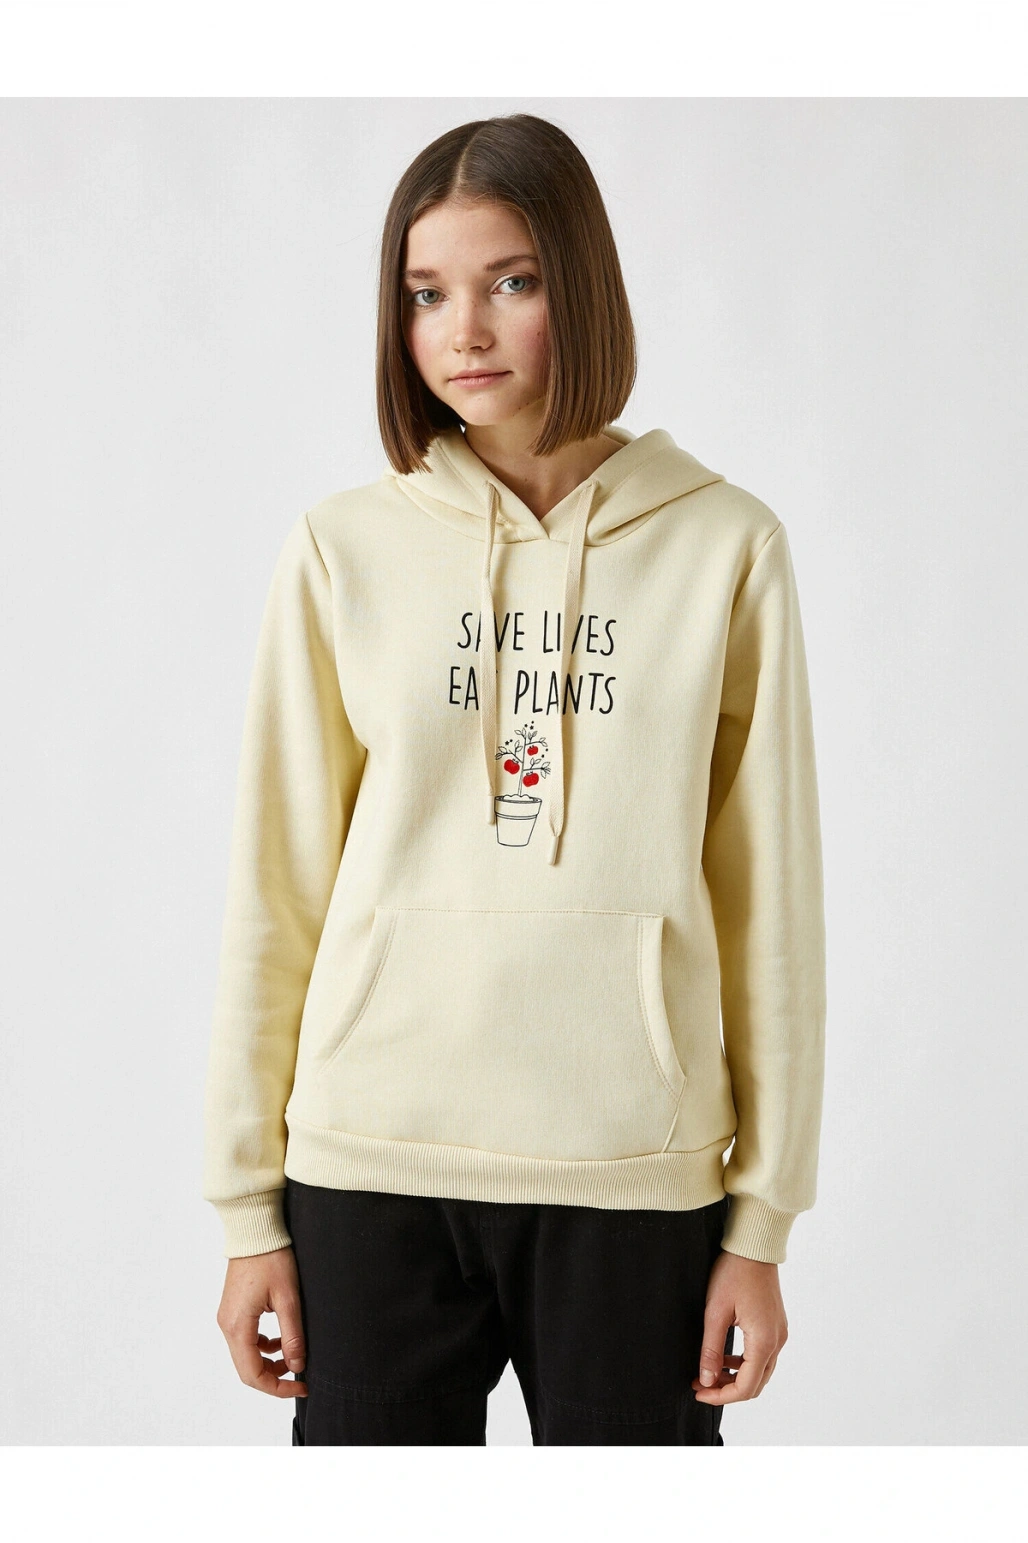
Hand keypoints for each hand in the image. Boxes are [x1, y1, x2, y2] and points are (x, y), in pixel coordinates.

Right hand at [216, 1245, 308, 1398]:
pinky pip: (245, 1340)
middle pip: (246, 1369)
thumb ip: (292, 1335)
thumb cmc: (271, 1258)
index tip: (301, 1386)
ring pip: (246, 1356)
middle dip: (274, 1378)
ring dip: (268, 1363)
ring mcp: (228, 1318)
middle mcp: (227, 1326)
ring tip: (293, 1357)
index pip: (252, 1374)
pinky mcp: (233, 1311)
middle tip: (299, 1378)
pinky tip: (281, 1339)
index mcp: (237, 1326)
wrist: (255, 1231)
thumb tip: (296, 1366)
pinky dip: (263, 1347)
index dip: (277, 1387)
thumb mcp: (288, 1298)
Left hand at [691, 1249, 787, 1404]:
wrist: (754, 1246)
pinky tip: (724, 1357)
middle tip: (700, 1384)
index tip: (698, 1392)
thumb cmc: (733, 1272)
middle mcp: (777, 1342)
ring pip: (760, 1372)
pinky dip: (744, 1363)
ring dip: (735, 1378)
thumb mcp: (715, 1312)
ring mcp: (779, 1333)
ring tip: (708, 1373)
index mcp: (764, 1341)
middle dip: (727, 1390)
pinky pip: (762, 1356)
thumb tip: (706, 1381)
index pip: (745, 1387)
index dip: (721, 1396)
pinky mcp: (775, 1326)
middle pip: (755, 1384)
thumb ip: (711, 1350)